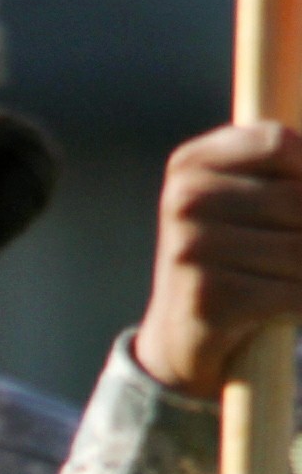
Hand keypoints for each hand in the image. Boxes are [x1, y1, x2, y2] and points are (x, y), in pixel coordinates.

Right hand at [135, 123, 301, 396]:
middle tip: (296, 246)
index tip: (299, 206)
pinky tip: (289, 307)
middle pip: (297, 199)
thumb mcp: (250, 198)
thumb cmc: (237, 252)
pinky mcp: (207, 297)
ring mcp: (190, 248)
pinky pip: (293, 293)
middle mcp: (183, 199)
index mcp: (191, 163)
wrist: (184, 329)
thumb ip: (288, 176)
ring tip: (292, 277)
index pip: (280, 143)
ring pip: (301, 250)